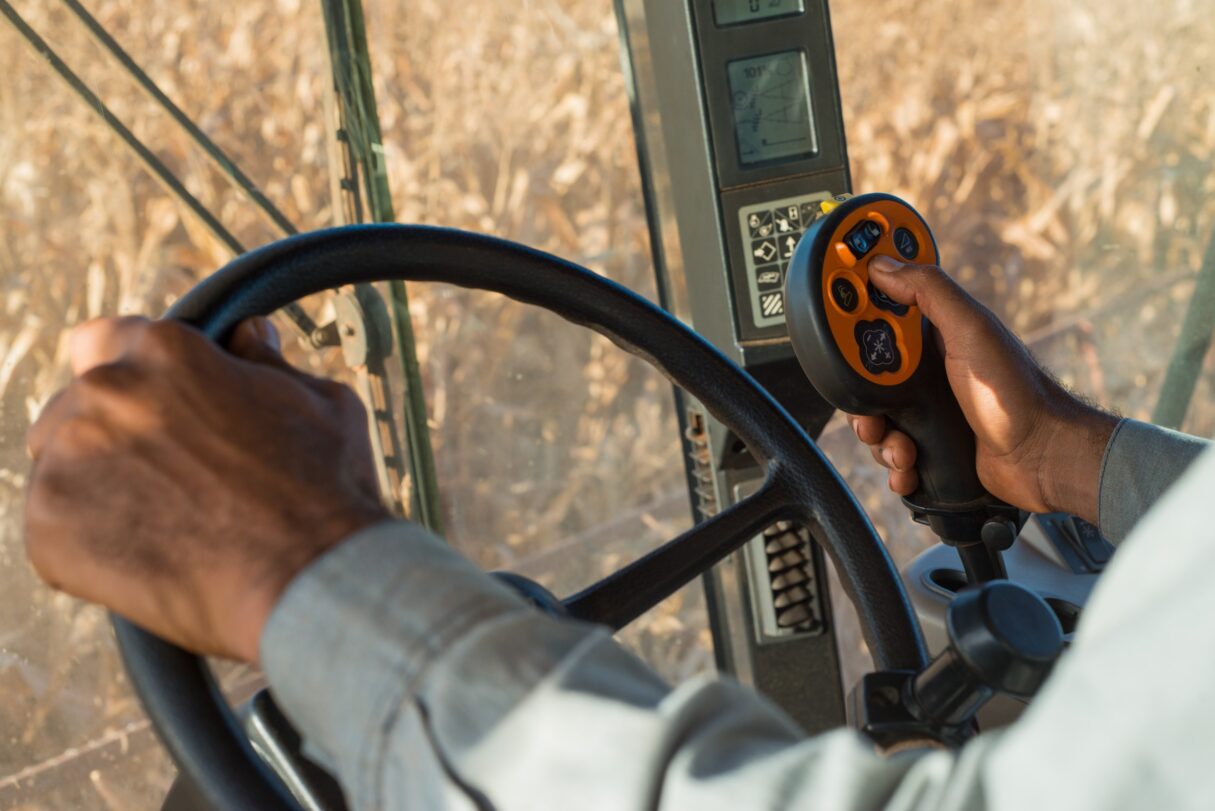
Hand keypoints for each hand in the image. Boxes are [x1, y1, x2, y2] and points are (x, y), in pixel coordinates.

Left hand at [25, 317, 389, 661]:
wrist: (311, 580)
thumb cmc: (326, 490)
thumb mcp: (321, 400)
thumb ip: (269, 362)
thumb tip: (250, 335)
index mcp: (165, 351)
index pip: (105, 339)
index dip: (135, 375)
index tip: (158, 407)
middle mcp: (105, 394)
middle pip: (76, 405)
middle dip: (113, 433)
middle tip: (171, 477)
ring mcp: (70, 461)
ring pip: (60, 465)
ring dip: (98, 484)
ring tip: (165, 522)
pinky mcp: (50, 529)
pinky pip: (53, 528)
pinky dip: (90, 544)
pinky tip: (151, 556)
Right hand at [849, 256, 1117, 521]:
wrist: (1041, 459)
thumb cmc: (1015, 394)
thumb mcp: (971, 330)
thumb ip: (929, 291)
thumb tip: (883, 263)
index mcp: (932, 336)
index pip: (877, 317)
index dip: (852, 319)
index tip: (834, 325)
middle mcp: (926, 372)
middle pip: (865, 376)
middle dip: (861, 399)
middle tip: (872, 413)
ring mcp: (928, 410)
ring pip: (873, 420)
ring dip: (880, 440)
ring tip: (903, 448)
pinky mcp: (929, 446)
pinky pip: (890, 454)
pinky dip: (895, 465)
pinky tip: (912, 467)